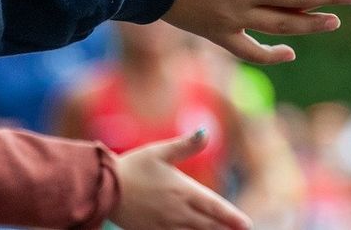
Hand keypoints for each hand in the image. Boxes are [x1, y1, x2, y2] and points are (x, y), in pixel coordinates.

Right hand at [109, 130, 252, 229]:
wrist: (103, 188)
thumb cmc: (132, 167)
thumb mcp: (159, 151)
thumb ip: (185, 145)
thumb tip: (206, 131)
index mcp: (183, 190)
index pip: (214, 207)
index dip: (232, 217)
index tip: (247, 225)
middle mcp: (178, 211)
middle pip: (209, 225)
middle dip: (226, 229)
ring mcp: (166, 225)